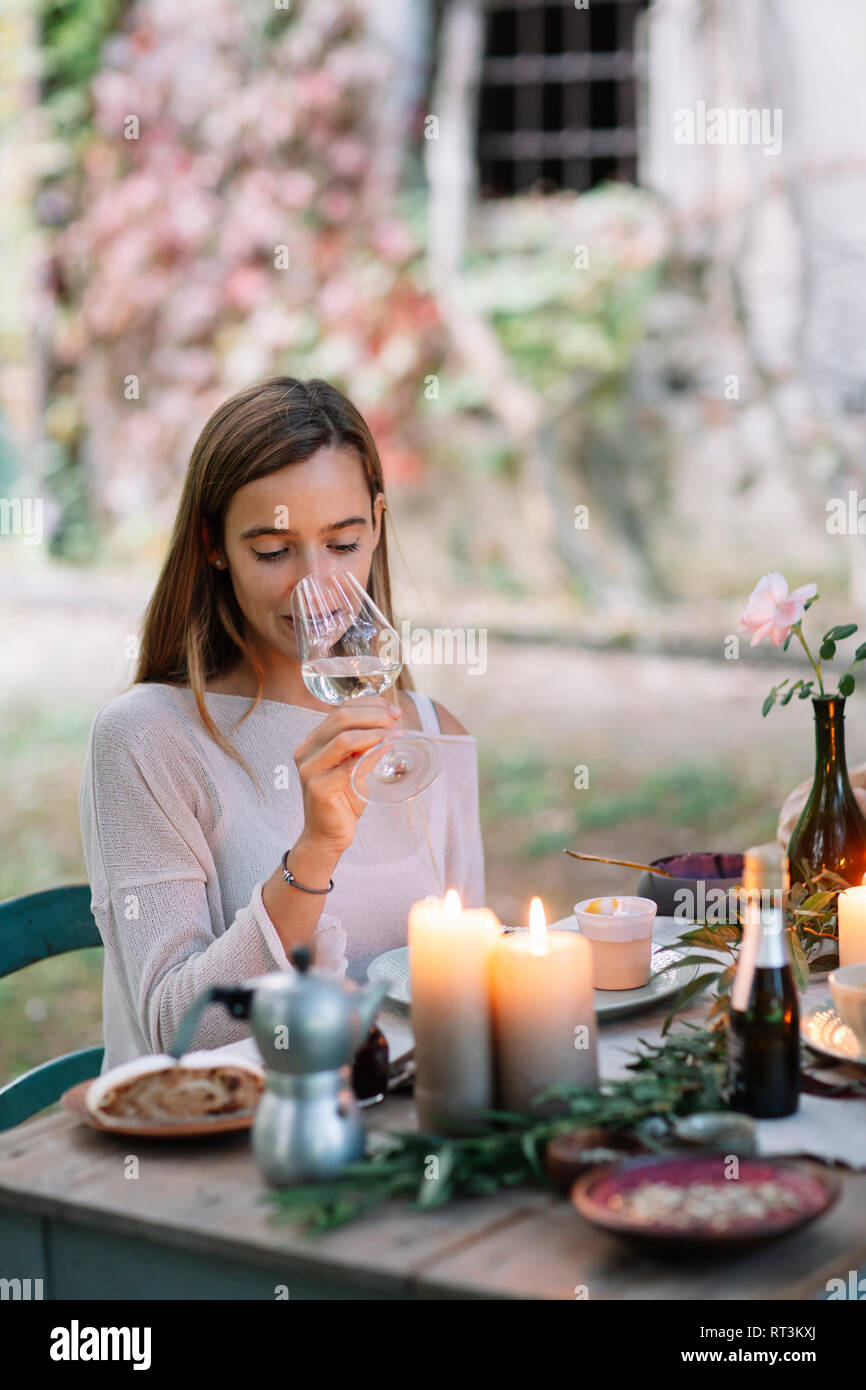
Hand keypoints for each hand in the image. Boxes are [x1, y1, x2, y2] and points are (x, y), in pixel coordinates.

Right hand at [293, 697, 400, 853]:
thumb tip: (386, 725)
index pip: (340, 709)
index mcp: (313, 740)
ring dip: (375, 733)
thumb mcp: (352, 765)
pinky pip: (349, 766)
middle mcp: (306, 750)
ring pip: (344, 738)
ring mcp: (309, 768)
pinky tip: (387, 751)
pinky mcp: (318, 787)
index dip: (369, 704)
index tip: (392, 710)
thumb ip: (361, 746)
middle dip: (374, 715)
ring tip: (396, 735)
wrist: (327, 835)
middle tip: (397, 720)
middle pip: (342, 717)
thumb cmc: (342, 800)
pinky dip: (371, 755)